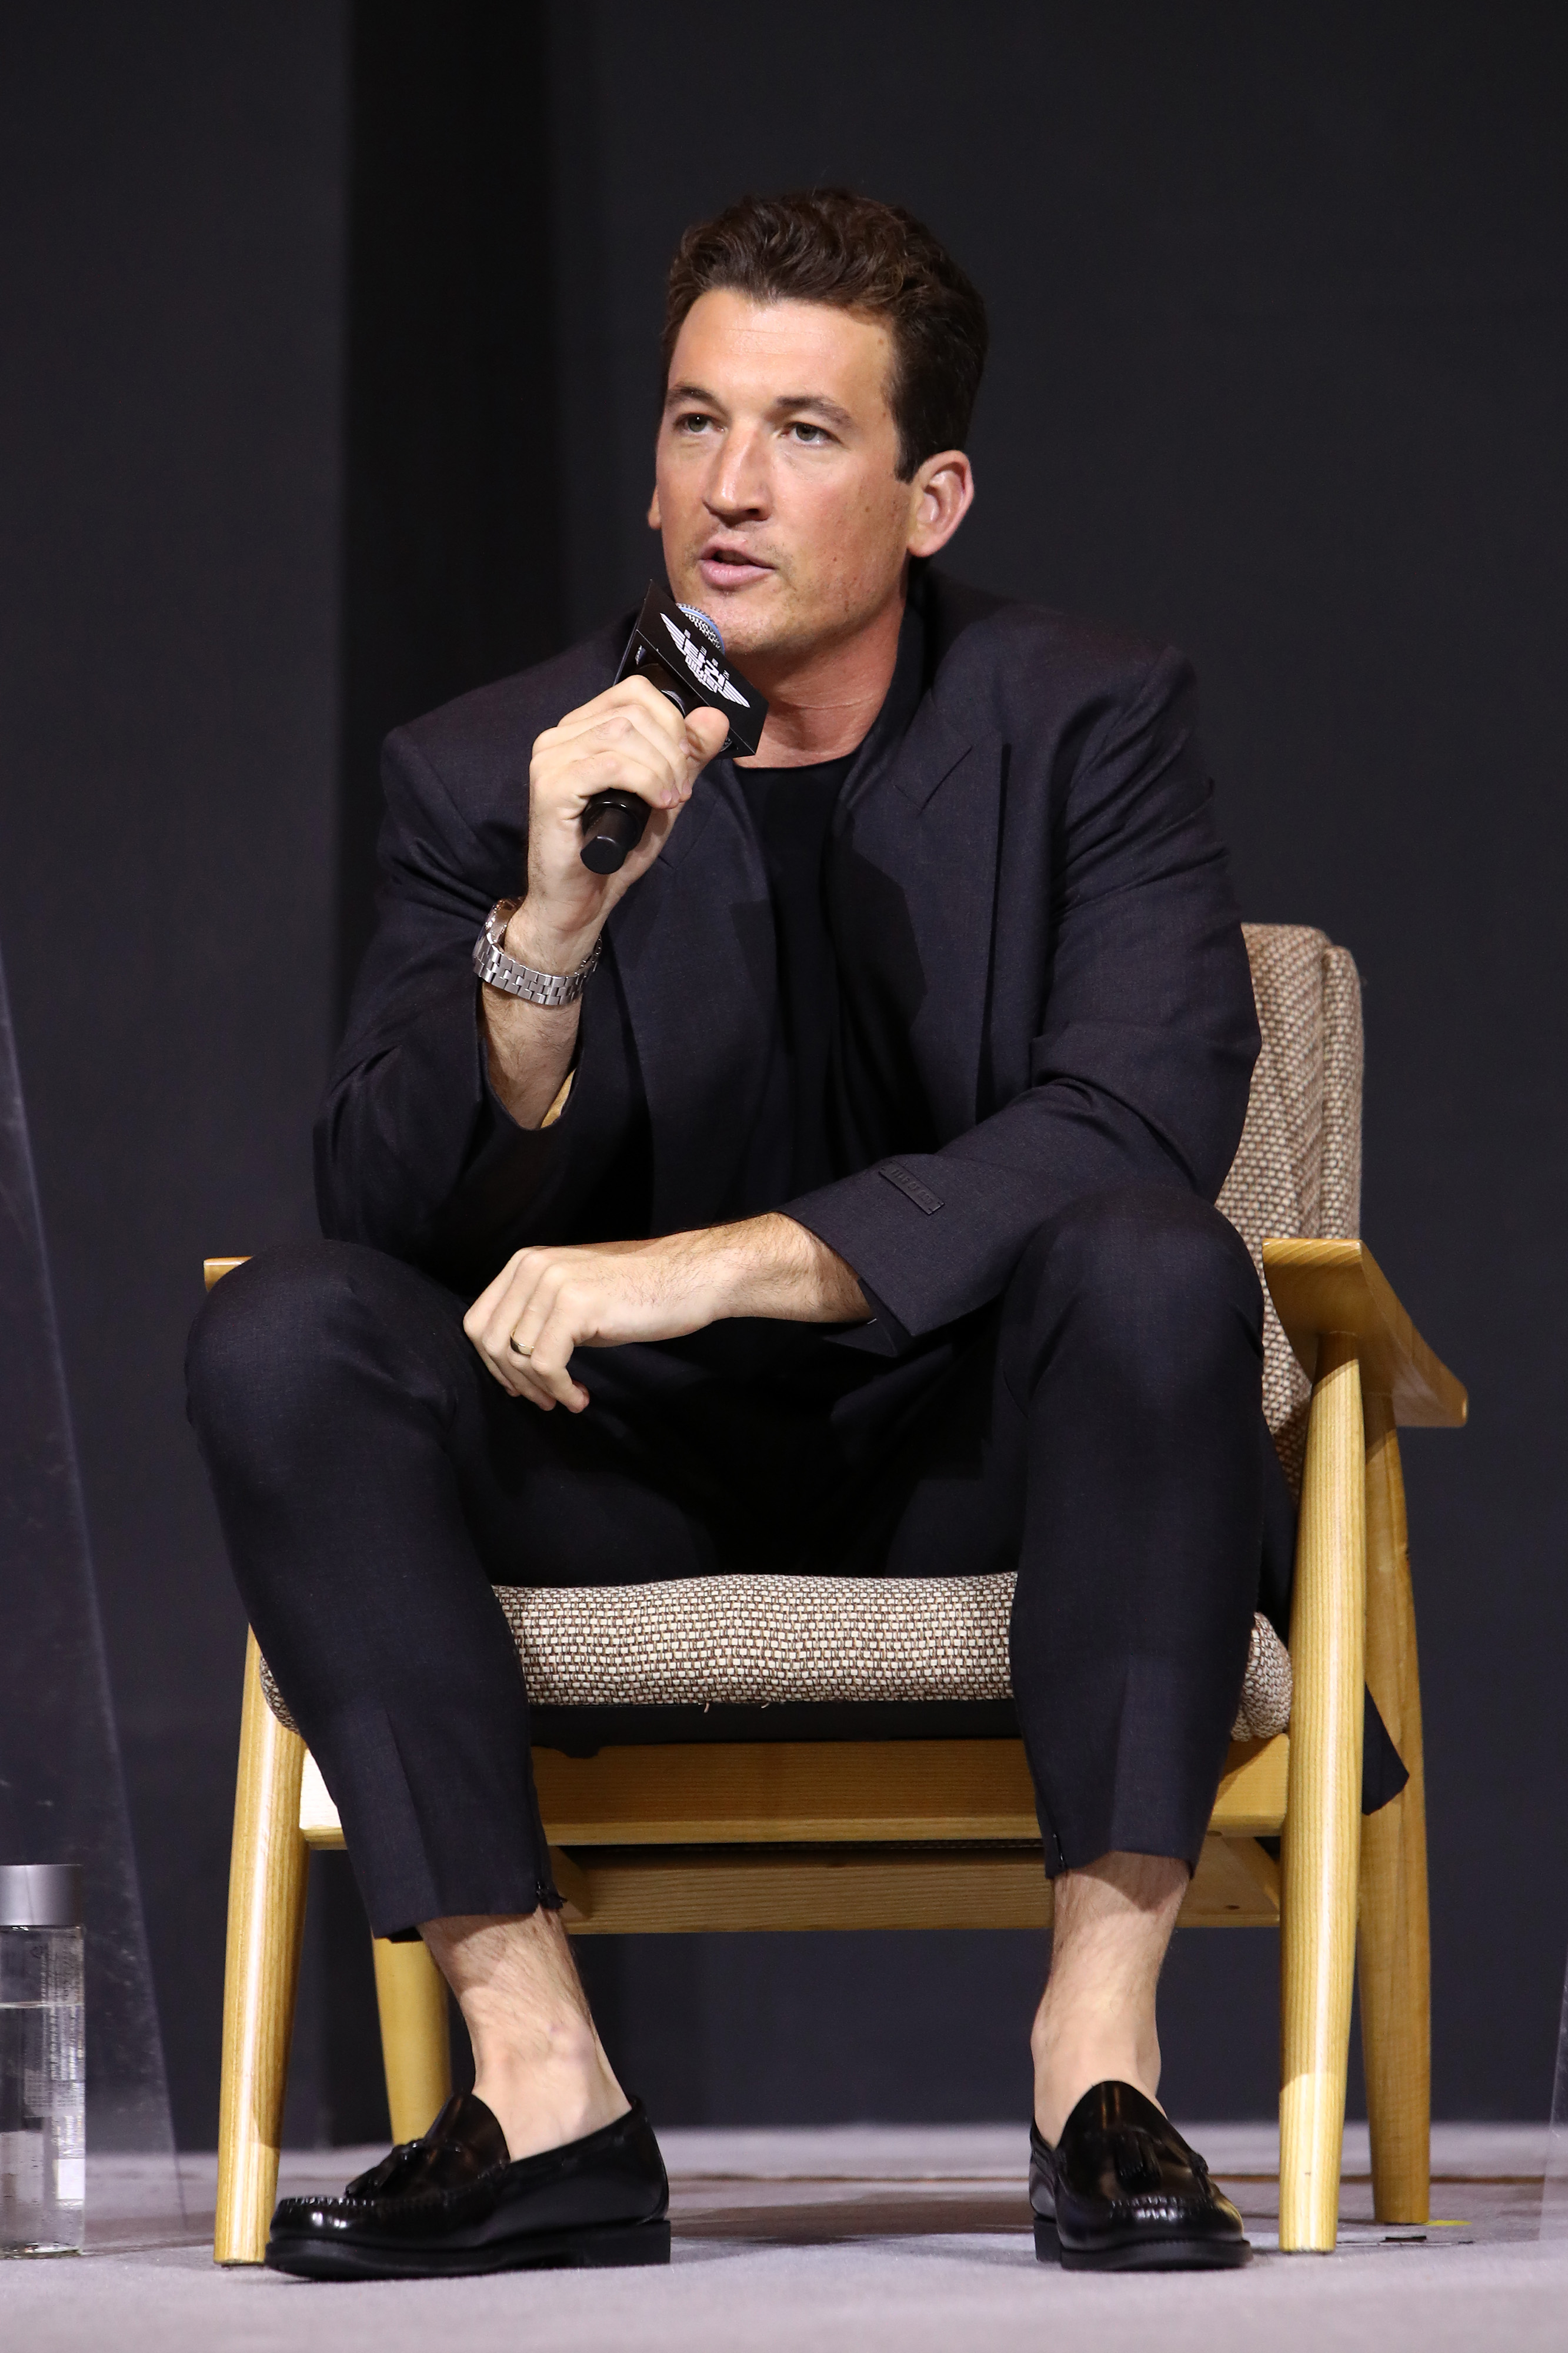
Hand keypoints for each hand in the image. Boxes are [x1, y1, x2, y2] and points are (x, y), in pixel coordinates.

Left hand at [463, 1216, 868, 1410]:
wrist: (690, 1279)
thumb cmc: (637, 1294)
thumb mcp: (574, 1298)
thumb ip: (536, 1316)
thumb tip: (505, 1365)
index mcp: (525, 1263)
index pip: (478, 1323)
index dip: (494, 1364)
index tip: (523, 1386)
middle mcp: (532, 1267)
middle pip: (490, 1342)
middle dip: (513, 1381)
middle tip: (547, 1400)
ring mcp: (552, 1283)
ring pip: (516, 1356)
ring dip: (540, 1390)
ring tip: (568, 1398)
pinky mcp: (575, 1305)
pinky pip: (545, 1364)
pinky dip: (559, 1390)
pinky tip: (581, 1396)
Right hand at [506, 678, 728, 974]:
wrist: (580, 900)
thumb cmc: (615, 849)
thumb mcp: (663, 794)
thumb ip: (687, 756)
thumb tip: (714, 718)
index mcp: (583, 729)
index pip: (635, 691)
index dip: (673, 720)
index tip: (689, 761)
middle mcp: (560, 736)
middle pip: (633, 710)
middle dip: (672, 749)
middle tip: (681, 789)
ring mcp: (550, 759)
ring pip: (623, 733)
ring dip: (661, 767)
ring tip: (669, 800)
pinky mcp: (550, 786)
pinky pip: (609, 765)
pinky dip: (644, 781)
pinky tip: (657, 803)